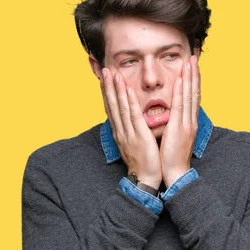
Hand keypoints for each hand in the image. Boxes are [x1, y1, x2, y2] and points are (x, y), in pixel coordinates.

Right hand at [100, 67, 161, 187]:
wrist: (145, 179)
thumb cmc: (143, 162)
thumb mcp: (133, 144)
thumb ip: (131, 130)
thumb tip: (129, 120)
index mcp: (120, 132)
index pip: (111, 108)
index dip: (107, 92)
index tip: (105, 79)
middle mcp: (121, 130)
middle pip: (111, 105)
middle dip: (108, 87)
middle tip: (104, 70)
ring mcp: (128, 133)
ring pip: (120, 107)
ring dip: (116, 89)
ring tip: (113, 74)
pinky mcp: (139, 136)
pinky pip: (133, 117)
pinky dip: (129, 102)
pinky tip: (127, 90)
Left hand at [160, 55, 199, 186]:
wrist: (174, 172)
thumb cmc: (171, 156)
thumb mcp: (173, 136)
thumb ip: (173, 123)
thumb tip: (169, 114)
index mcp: (188, 121)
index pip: (191, 96)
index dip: (193, 80)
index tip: (191, 66)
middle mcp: (190, 120)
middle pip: (194, 92)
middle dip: (194, 74)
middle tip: (194, 57)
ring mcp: (186, 124)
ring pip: (189, 96)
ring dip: (189, 78)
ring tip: (190, 62)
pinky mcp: (179, 129)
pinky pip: (179, 108)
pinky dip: (180, 93)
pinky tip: (180, 81)